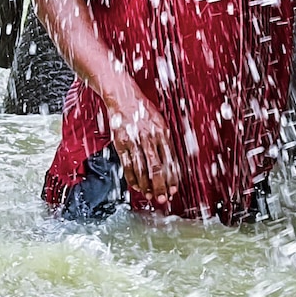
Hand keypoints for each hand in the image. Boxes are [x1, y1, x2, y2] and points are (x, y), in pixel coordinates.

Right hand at [107, 88, 180, 202]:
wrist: (123, 98)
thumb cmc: (143, 110)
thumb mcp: (160, 121)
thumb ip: (165, 140)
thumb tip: (172, 162)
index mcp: (162, 132)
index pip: (170, 160)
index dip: (172, 177)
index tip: (174, 189)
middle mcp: (149, 137)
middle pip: (156, 167)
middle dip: (160, 186)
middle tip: (163, 198)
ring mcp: (134, 141)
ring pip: (141, 169)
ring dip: (147, 185)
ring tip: (151, 196)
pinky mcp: (120, 144)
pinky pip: (127, 165)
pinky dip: (132, 178)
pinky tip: (137, 187)